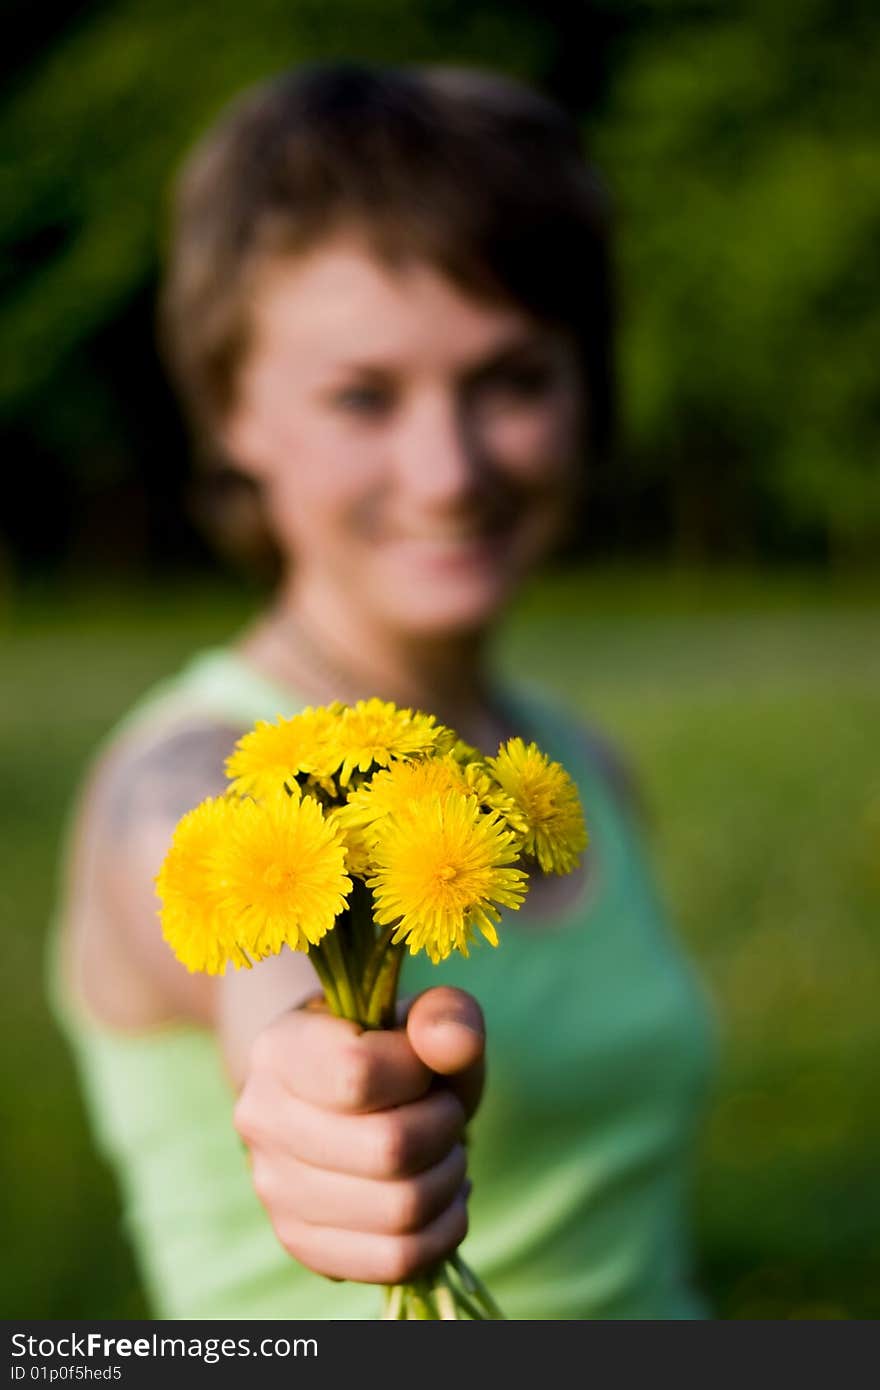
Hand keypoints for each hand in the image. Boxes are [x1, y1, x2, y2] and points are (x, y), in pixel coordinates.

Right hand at [233, 985, 484, 1283]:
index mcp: (280, 1048)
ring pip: (400, 1209)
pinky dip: (442, 1230)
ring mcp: (273, 1188)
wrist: (344, 1101)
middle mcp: (261, 1119)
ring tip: (445, 1153)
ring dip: (449, 1178)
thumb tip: (453, 1043)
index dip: (415, 1073)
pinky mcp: (300, 1242)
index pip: (357, 1074)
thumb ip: (446, 1014)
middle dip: (444, 1128)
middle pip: (389, 1148)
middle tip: (446, 1112)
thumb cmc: (390, 1054)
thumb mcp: (423, 1020)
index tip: (422, 1067)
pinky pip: (396, 1259)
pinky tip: (440, 1196)